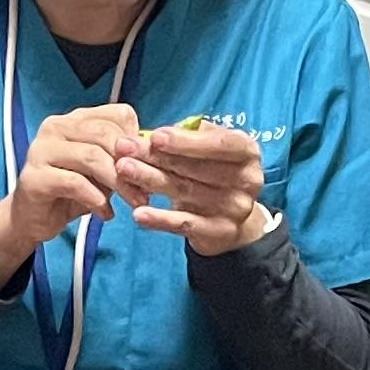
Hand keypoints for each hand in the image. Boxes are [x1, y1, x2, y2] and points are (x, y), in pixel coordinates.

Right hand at [0, 102, 144, 284]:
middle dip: (132, 164)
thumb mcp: (102, 172)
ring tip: (132, 203)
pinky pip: (75, 183)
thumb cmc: (70, 192)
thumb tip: (153, 156)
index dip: (138, 140)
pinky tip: (105, 213)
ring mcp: (41, 150)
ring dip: (118, 184)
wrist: (32, 218)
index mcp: (74, 120)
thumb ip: (121, 159)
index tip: (150, 165)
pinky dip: (96, 199)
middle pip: (105, 135)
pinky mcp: (34, 176)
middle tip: (147, 191)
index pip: (116, 115)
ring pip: (92, 157)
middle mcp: (56, 127)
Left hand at [125, 118, 269, 255]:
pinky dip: (160, 219)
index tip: (154, 137)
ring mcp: (235, 208)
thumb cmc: (215, 171)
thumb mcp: (212, 148)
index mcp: (247, 152)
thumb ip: (190, 138)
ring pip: (185, 192)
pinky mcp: (220, 232)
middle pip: (195, 168)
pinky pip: (185, 224)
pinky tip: (139, 213)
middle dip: (155, 157)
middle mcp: (247, 180)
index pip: (217, 144)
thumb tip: (154, 137)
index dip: (184, 141)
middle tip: (123, 150)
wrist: (232, 218)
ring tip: (122, 170)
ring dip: (149, 180)